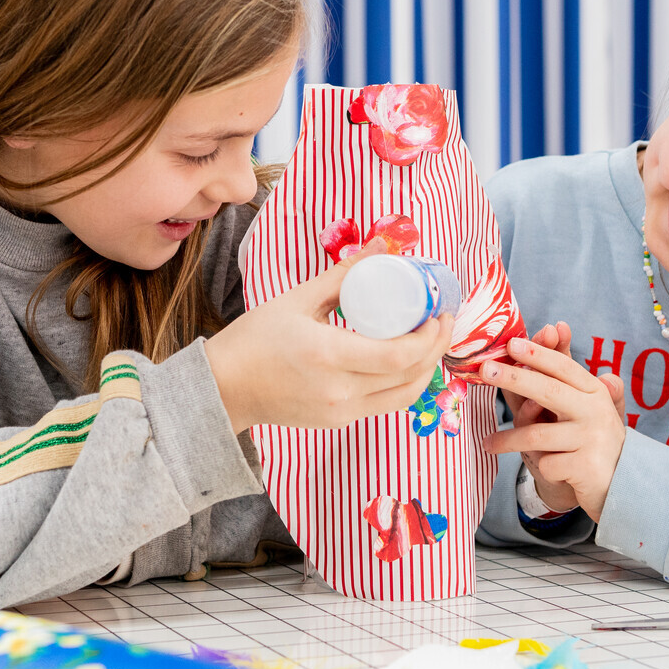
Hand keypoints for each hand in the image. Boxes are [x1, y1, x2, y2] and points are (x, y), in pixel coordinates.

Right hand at [207, 241, 454, 432]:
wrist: (225, 388)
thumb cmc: (254, 340)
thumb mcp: (297, 299)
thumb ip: (343, 275)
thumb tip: (381, 247)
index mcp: (328, 356)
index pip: (398, 354)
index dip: (429, 336)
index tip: (437, 311)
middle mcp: (340, 391)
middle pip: (410, 376)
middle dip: (436, 347)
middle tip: (443, 320)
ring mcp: (341, 412)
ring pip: (404, 395)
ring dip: (426, 368)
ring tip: (432, 340)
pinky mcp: (339, 422)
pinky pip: (385, 404)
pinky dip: (404, 382)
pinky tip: (406, 360)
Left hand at [495, 323, 577, 512]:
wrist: (623, 489)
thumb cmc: (594, 444)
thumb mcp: (586, 412)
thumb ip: (567, 380)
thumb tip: (561, 330)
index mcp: (595, 393)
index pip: (564, 368)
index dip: (539, 354)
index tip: (512, 343)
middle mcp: (596, 412)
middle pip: (549, 391)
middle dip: (514, 378)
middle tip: (485, 370)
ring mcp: (592, 440)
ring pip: (537, 435)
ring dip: (508, 440)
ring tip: (488, 443)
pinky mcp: (586, 468)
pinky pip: (547, 464)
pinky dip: (542, 468)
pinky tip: (550, 472)